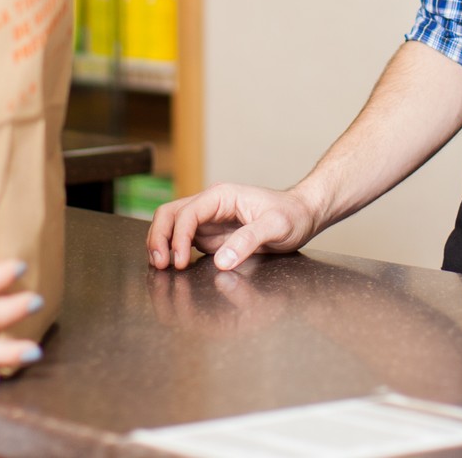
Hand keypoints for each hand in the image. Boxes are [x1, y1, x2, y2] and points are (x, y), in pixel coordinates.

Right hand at [145, 184, 318, 270]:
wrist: (303, 215)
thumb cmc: (292, 215)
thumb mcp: (276, 227)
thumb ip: (248, 241)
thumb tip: (222, 260)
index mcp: (222, 196)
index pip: (188, 212)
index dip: (179, 237)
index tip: (179, 260)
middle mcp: (210, 205)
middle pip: (170, 214)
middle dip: (159, 237)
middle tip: (159, 263)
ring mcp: (208, 220)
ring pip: (172, 225)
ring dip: (161, 243)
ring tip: (159, 266)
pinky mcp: (210, 234)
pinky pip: (183, 240)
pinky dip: (173, 250)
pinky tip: (173, 266)